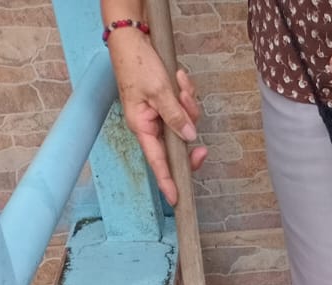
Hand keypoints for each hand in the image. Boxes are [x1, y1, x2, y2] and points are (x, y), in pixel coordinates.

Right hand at [108, 31, 206, 204]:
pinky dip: (186, 94)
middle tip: (199, 137)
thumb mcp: (158, 91)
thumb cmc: (136, 63)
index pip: (157, 162)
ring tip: (180, 84)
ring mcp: (160, 115)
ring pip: (186, 123)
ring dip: (189, 104)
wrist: (132, 38)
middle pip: (178, 144)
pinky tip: (180, 78)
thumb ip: (175, 116)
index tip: (176, 199)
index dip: (167, 181)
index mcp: (142, 127)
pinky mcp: (167, 104)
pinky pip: (185, 108)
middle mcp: (151, 125)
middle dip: (189, 130)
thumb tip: (190, 138)